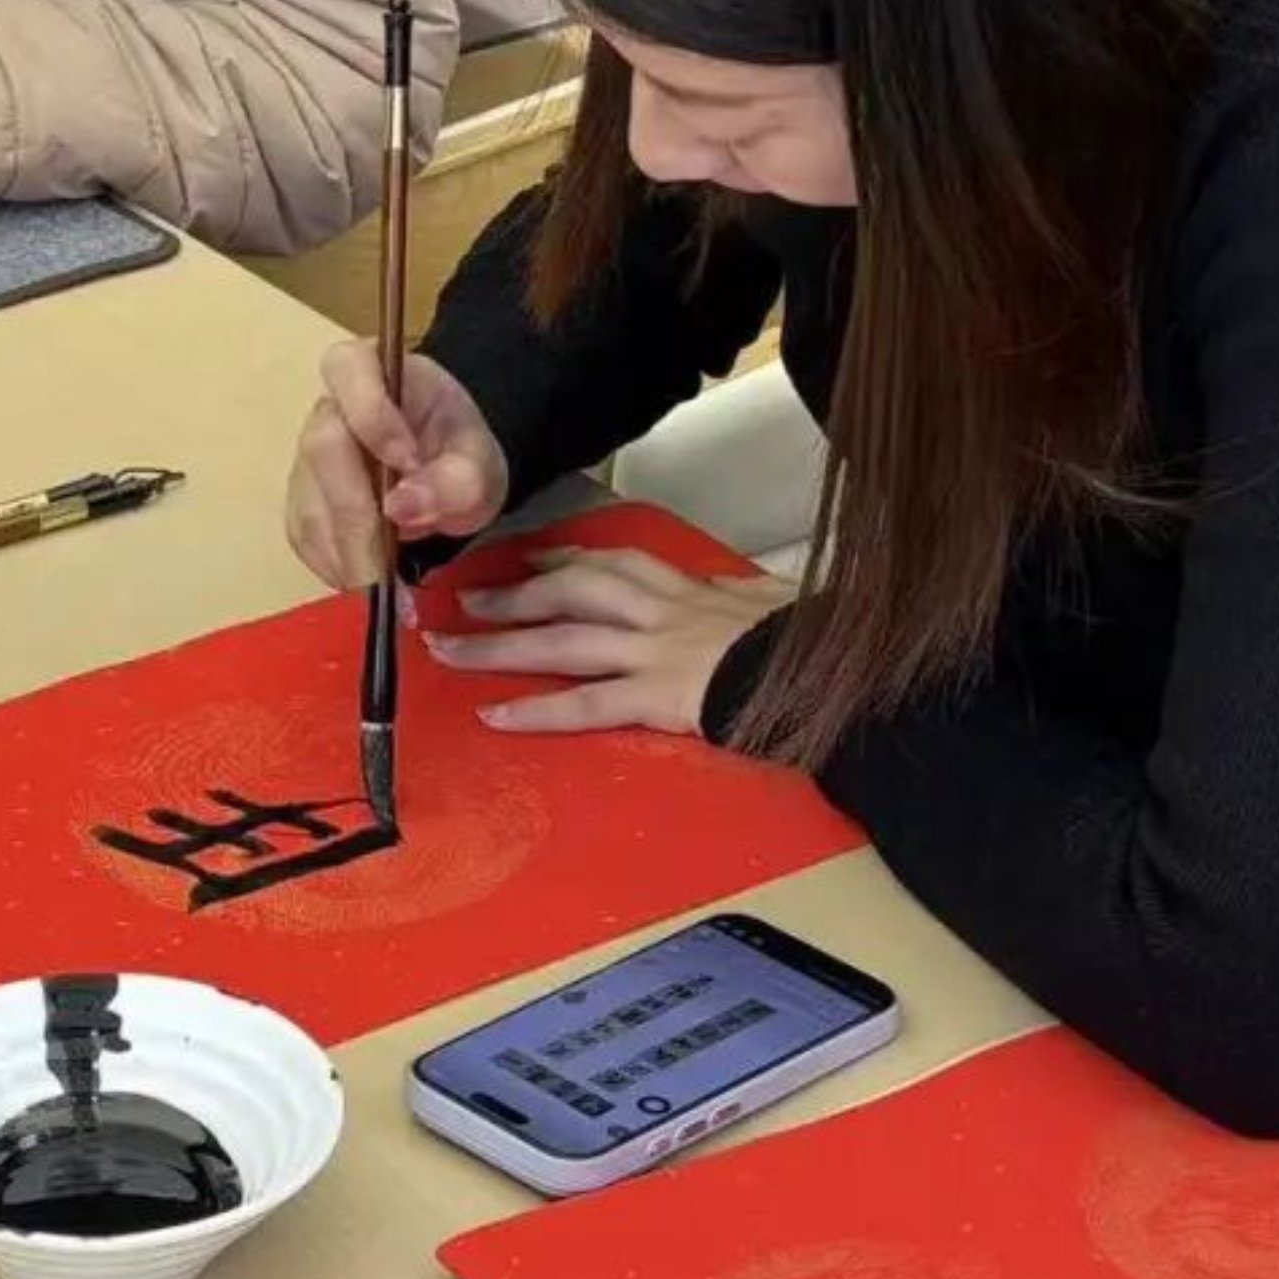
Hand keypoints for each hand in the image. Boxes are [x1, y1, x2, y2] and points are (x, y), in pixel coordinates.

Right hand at [284, 337, 510, 589]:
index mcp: (371, 370)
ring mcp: (308, 459)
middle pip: (323, 450)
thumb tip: (399, 507)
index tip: (410, 463)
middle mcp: (328, 409)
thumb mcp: (479, 462)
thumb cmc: (460, 453)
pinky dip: (337, 567)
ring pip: (309, 504)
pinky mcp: (303, 504)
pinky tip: (372, 584)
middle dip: (358, 515)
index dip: (374, 417)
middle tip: (393, 568)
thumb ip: (455, 479)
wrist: (447, 474)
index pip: (350, 372)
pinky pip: (306, 537)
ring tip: (390, 592)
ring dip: (348, 554)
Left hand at [429, 545, 796, 736]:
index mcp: (687, 586)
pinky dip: (538, 711)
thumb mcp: (775, 601)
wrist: (828, 669)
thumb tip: (741, 590)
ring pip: (562, 642)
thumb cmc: (806, 638)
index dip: (561, 560)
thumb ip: (745, 596)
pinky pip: (587, 704)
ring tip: (449, 650)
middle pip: (569, 593)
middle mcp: (660, 610)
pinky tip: (496, 718)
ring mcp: (654, 652)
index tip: (525, 562)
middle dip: (512, 597)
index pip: (611, 562)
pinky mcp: (658, 697)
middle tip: (459, 602)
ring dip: (500, 646)